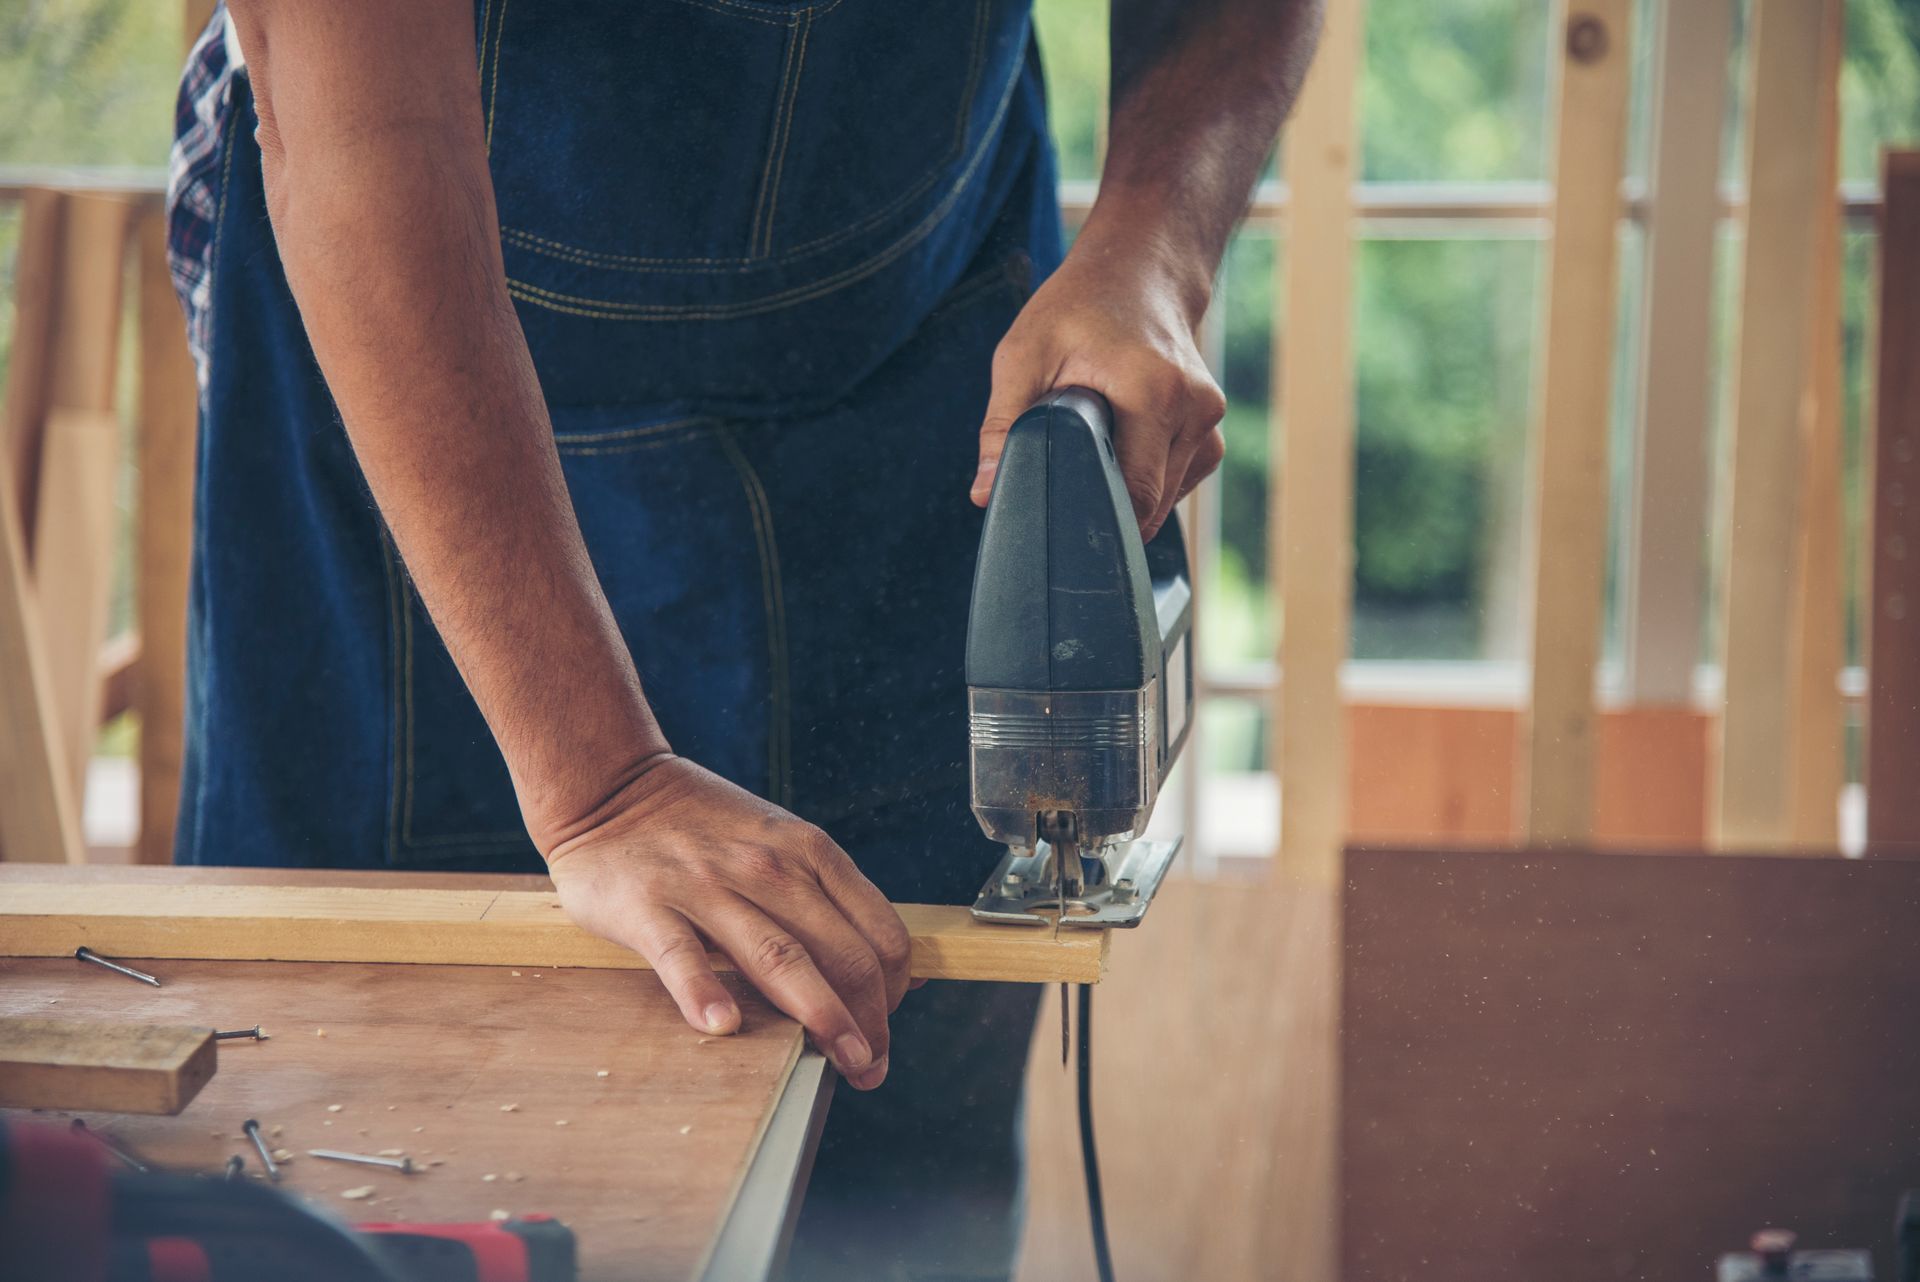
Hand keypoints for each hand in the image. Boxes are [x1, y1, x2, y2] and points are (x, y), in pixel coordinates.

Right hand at [545, 755, 909, 1089]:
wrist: (609, 786)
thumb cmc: (702, 826)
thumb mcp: (782, 841)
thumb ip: (832, 898)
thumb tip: (900, 970)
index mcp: (808, 852)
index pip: (879, 932)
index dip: (895, 989)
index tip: (883, 1027)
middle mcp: (769, 867)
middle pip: (843, 953)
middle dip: (870, 1020)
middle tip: (870, 1069)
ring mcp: (707, 886)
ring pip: (780, 958)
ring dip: (821, 1016)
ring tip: (843, 1063)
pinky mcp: (648, 905)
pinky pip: (682, 955)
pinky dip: (704, 992)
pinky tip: (724, 1027)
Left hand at [972, 232, 1226, 539]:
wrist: (1138, 272)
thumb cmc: (1078, 308)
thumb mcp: (1024, 356)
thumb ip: (1002, 427)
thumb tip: (985, 491)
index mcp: (1155, 391)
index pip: (1135, 494)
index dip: (1095, 516)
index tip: (1062, 519)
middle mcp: (1194, 409)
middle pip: (1150, 501)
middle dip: (1105, 501)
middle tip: (1068, 473)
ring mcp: (1209, 421)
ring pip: (1166, 496)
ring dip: (1126, 487)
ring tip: (1097, 441)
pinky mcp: (1210, 430)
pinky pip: (1176, 480)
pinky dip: (1145, 475)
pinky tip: (1121, 442)